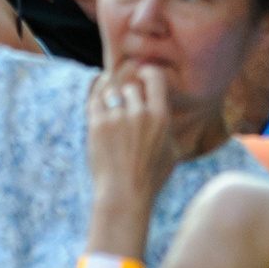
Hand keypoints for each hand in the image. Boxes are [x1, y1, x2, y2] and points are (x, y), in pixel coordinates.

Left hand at [85, 63, 176, 215]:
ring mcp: (117, 118)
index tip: (142, 75)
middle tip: (126, 113)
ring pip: (112, 93)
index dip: (148, 72)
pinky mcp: (97, 124)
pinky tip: (100, 115)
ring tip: (113, 120)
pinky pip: (95, 101)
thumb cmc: (151, 177)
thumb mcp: (173, 152)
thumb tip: (168, 107)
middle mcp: (139, 114)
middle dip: (128, 99)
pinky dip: (97, 106)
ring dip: (112, 103)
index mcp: (161, 117)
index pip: (155, 77)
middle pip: (131, 88)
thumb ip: (170, 128)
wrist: (124, 195)